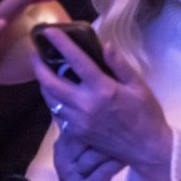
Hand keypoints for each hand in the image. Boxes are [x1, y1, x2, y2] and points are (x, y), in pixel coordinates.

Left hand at [31, 27, 173, 180]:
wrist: (146, 148)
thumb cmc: (146, 114)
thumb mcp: (138, 85)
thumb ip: (120, 65)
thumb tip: (105, 45)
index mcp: (103, 90)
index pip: (77, 61)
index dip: (61, 44)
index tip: (49, 31)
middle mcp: (86, 105)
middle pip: (52, 82)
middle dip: (39, 66)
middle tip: (34, 53)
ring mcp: (78, 121)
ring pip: (50, 99)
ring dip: (42, 83)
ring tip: (41, 70)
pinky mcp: (76, 133)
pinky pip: (57, 114)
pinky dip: (52, 100)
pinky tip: (55, 93)